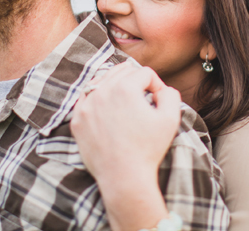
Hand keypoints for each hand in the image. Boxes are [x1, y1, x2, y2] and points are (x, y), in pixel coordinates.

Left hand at [72, 60, 181, 187]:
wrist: (124, 177)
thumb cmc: (148, 149)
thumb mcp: (171, 119)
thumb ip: (170, 94)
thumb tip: (162, 89)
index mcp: (125, 88)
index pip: (145, 73)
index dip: (156, 84)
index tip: (159, 100)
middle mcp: (102, 91)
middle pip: (122, 71)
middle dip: (136, 80)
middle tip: (144, 97)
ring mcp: (86, 105)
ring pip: (102, 81)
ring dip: (116, 85)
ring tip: (126, 99)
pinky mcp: (77, 119)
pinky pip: (86, 98)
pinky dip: (97, 97)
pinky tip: (107, 107)